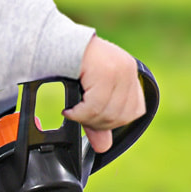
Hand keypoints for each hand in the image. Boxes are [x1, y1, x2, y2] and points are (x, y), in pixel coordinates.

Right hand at [66, 35, 144, 153]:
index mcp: (129, 74)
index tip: (94, 120)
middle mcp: (128, 70)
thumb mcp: (90, 95)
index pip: (135, 111)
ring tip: (73, 113)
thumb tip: (103, 147)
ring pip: (108, 112)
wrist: (55, 43)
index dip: (115, 122)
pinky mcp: (105, 72)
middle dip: (98, 123)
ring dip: (86, 119)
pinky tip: (69, 110)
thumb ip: (98, 120)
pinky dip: (80, 113)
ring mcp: (119, 70)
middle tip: (79, 117)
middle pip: (121, 115)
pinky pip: (94, 106)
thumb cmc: (72, 66)